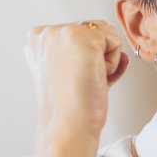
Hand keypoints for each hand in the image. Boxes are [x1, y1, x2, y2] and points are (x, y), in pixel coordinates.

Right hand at [24, 20, 128, 156]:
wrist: (68, 124)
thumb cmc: (69, 108)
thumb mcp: (67, 74)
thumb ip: (81, 56)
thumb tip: (119, 54)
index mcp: (37, 41)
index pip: (79, 34)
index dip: (88, 58)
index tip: (75, 78)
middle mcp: (45, 33)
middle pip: (95, 31)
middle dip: (98, 57)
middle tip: (82, 80)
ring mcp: (62, 32)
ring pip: (106, 35)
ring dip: (106, 61)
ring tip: (87, 79)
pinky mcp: (81, 36)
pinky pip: (115, 42)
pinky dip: (112, 64)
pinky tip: (94, 77)